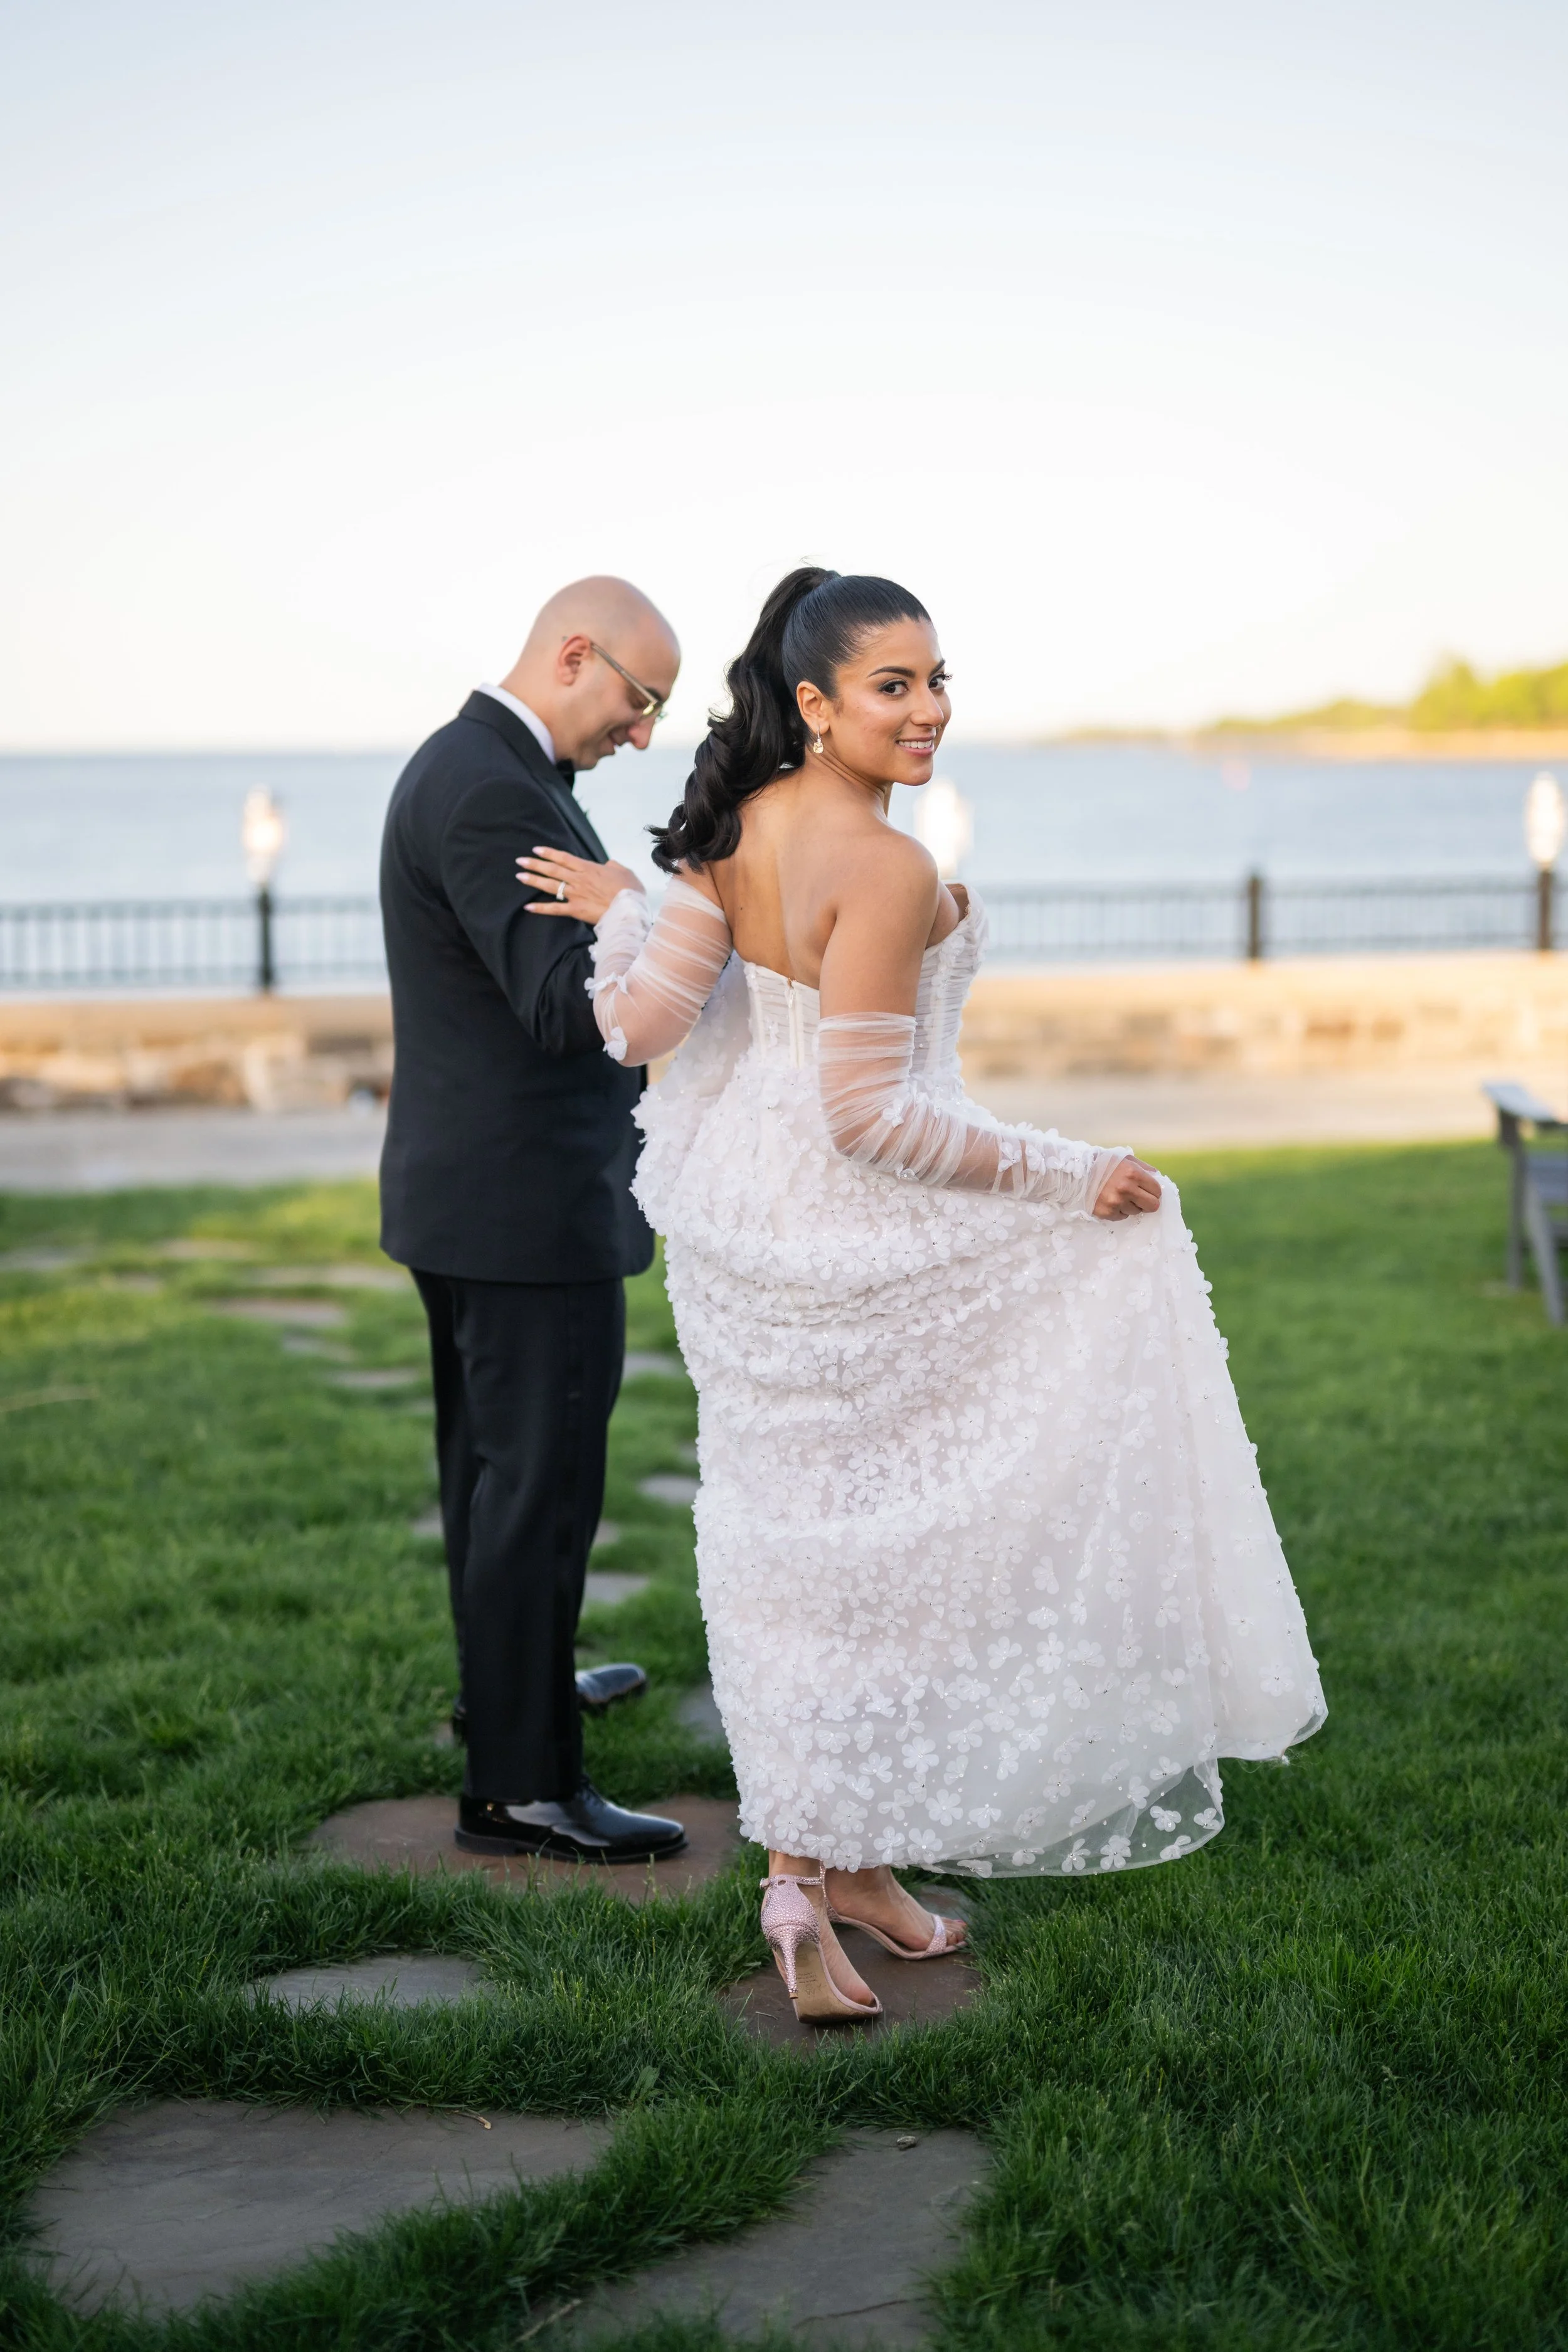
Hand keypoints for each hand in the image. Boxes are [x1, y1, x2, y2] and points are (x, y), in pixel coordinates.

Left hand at [517, 845, 644, 924]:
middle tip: (520, 861)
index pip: (564, 858)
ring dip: (534, 880)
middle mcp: (579, 879)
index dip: (549, 853)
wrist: (629, 910)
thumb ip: (614, 866)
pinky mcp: (576, 910)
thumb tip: (609, 864)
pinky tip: (527, 907)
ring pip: (550, 886)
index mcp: (589, 868)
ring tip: (520, 876)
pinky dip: (540, 908)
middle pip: (553, 869)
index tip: (536, 850)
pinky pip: (555, 909)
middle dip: (535, 864)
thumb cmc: (630, 891)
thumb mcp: (625, 872)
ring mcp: (576, 894)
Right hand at [1093, 1156, 1161, 1218]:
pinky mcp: (1107, 1213)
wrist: (1078, 1172)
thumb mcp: (1126, 1159)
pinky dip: (1119, 1210)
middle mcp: (1126, 1189)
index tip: (1147, 1189)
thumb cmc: (1104, 1163)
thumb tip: (1158, 1179)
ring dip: (1131, 1205)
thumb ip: (1145, 1168)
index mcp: (1133, 1173)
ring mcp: (1116, 1203)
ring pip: (1136, 1211)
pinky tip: (1111, 1200)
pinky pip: (1122, 1216)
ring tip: (1119, 1195)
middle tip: (1140, 1197)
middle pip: (1152, 1206)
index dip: (1153, 1190)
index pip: (1157, 1190)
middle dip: (1148, 1202)